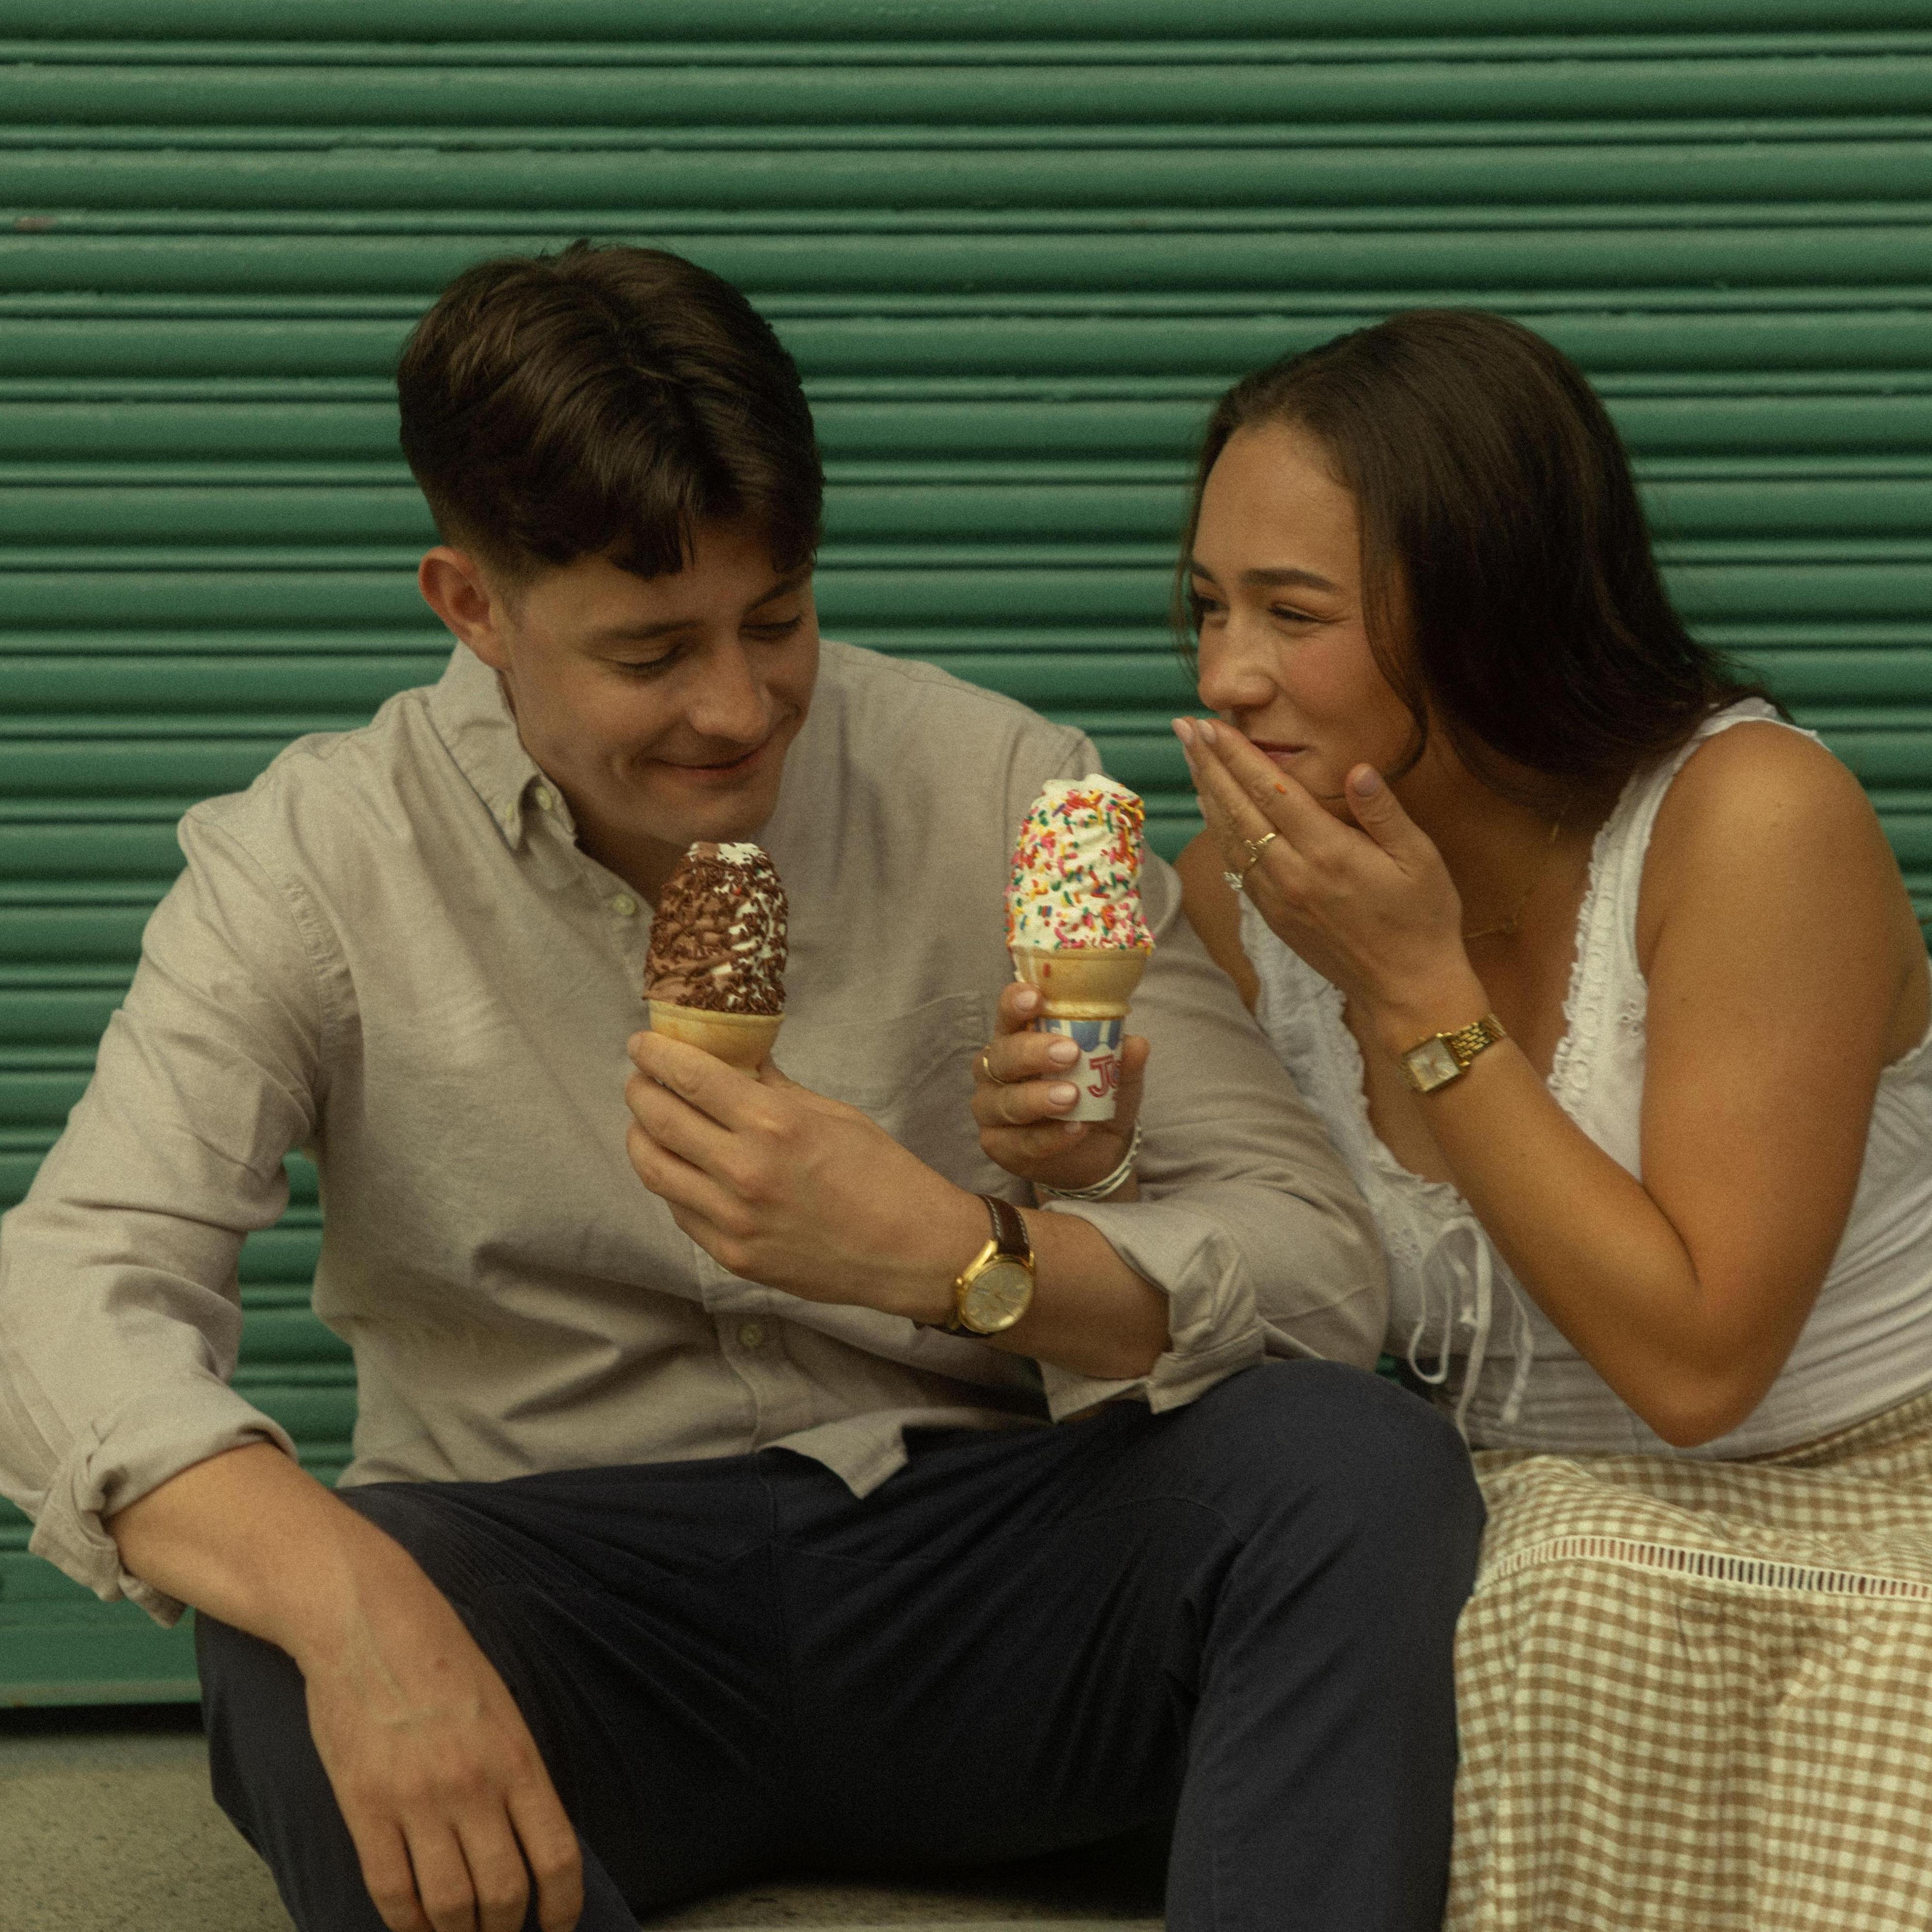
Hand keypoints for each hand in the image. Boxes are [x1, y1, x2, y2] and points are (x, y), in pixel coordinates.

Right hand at [298, 1542, 582, 1931]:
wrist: (369, 1623)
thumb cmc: (442, 1659)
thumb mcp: (503, 1708)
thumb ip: (518, 1774)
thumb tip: (532, 1842)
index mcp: (517, 1758)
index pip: (557, 1856)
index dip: (564, 1906)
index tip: (560, 1926)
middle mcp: (473, 1786)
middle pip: (504, 1894)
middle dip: (508, 1930)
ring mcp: (416, 1801)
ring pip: (449, 1905)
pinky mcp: (364, 1808)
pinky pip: (391, 1891)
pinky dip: (406, 1924)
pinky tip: (415, 1928)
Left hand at [624, 1030, 983, 1323]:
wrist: (911, 1251)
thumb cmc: (883, 1175)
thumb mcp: (832, 1114)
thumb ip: (773, 1087)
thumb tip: (736, 1057)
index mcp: (773, 1124)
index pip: (689, 1078)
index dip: (655, 1055)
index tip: (641, 1043)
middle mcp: (743, 1172)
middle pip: (658, 1121)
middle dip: (640, 1091)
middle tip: (640, 1079)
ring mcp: (732, 1220)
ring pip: (654, 1170)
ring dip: (641, 1138)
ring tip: (647, 1122)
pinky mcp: (732, 1256)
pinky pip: (680, 1212)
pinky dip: (671, 1182)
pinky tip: (681, 1167)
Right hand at [971, 981, 1146, 1196]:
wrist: (1096, 1149)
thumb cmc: (1095, 1096)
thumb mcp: (1117, 1076)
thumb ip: (1123, 1060)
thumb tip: (1135, 1044)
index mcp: (1019, 1038)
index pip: (1008, 1013)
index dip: (1016, 1002)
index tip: (1036, 998)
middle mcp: (997, 1069)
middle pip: (1002, 1055)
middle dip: (1033, 1052)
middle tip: (1068, 1053)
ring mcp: (991, 1108)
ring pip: (1006, 1101)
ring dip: (1039, 1098)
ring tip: (1072, 1096)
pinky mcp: (998, 1145)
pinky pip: (1020, 1140)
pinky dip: (1050, 1136)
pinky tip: (1076, 1129)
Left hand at [1175, 716, 1479, 1040]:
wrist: (1406, 988)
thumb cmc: (1423, 919)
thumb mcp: (1419, 859)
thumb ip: (1384, 812)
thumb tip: (1358, 769)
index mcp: (1328, 852)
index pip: (1272, 791)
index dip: (1238, 755)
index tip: (1212, 726)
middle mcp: (1293, 873)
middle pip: (1238, 810)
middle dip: (1209, 766)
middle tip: (1185, 729)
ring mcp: (1278, 897)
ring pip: (1230, 838)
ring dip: (1208, 796)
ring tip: (1192, 761)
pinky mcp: (1273, 916)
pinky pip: (1237, 866)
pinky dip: (1220, 833)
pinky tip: (1214, 813)